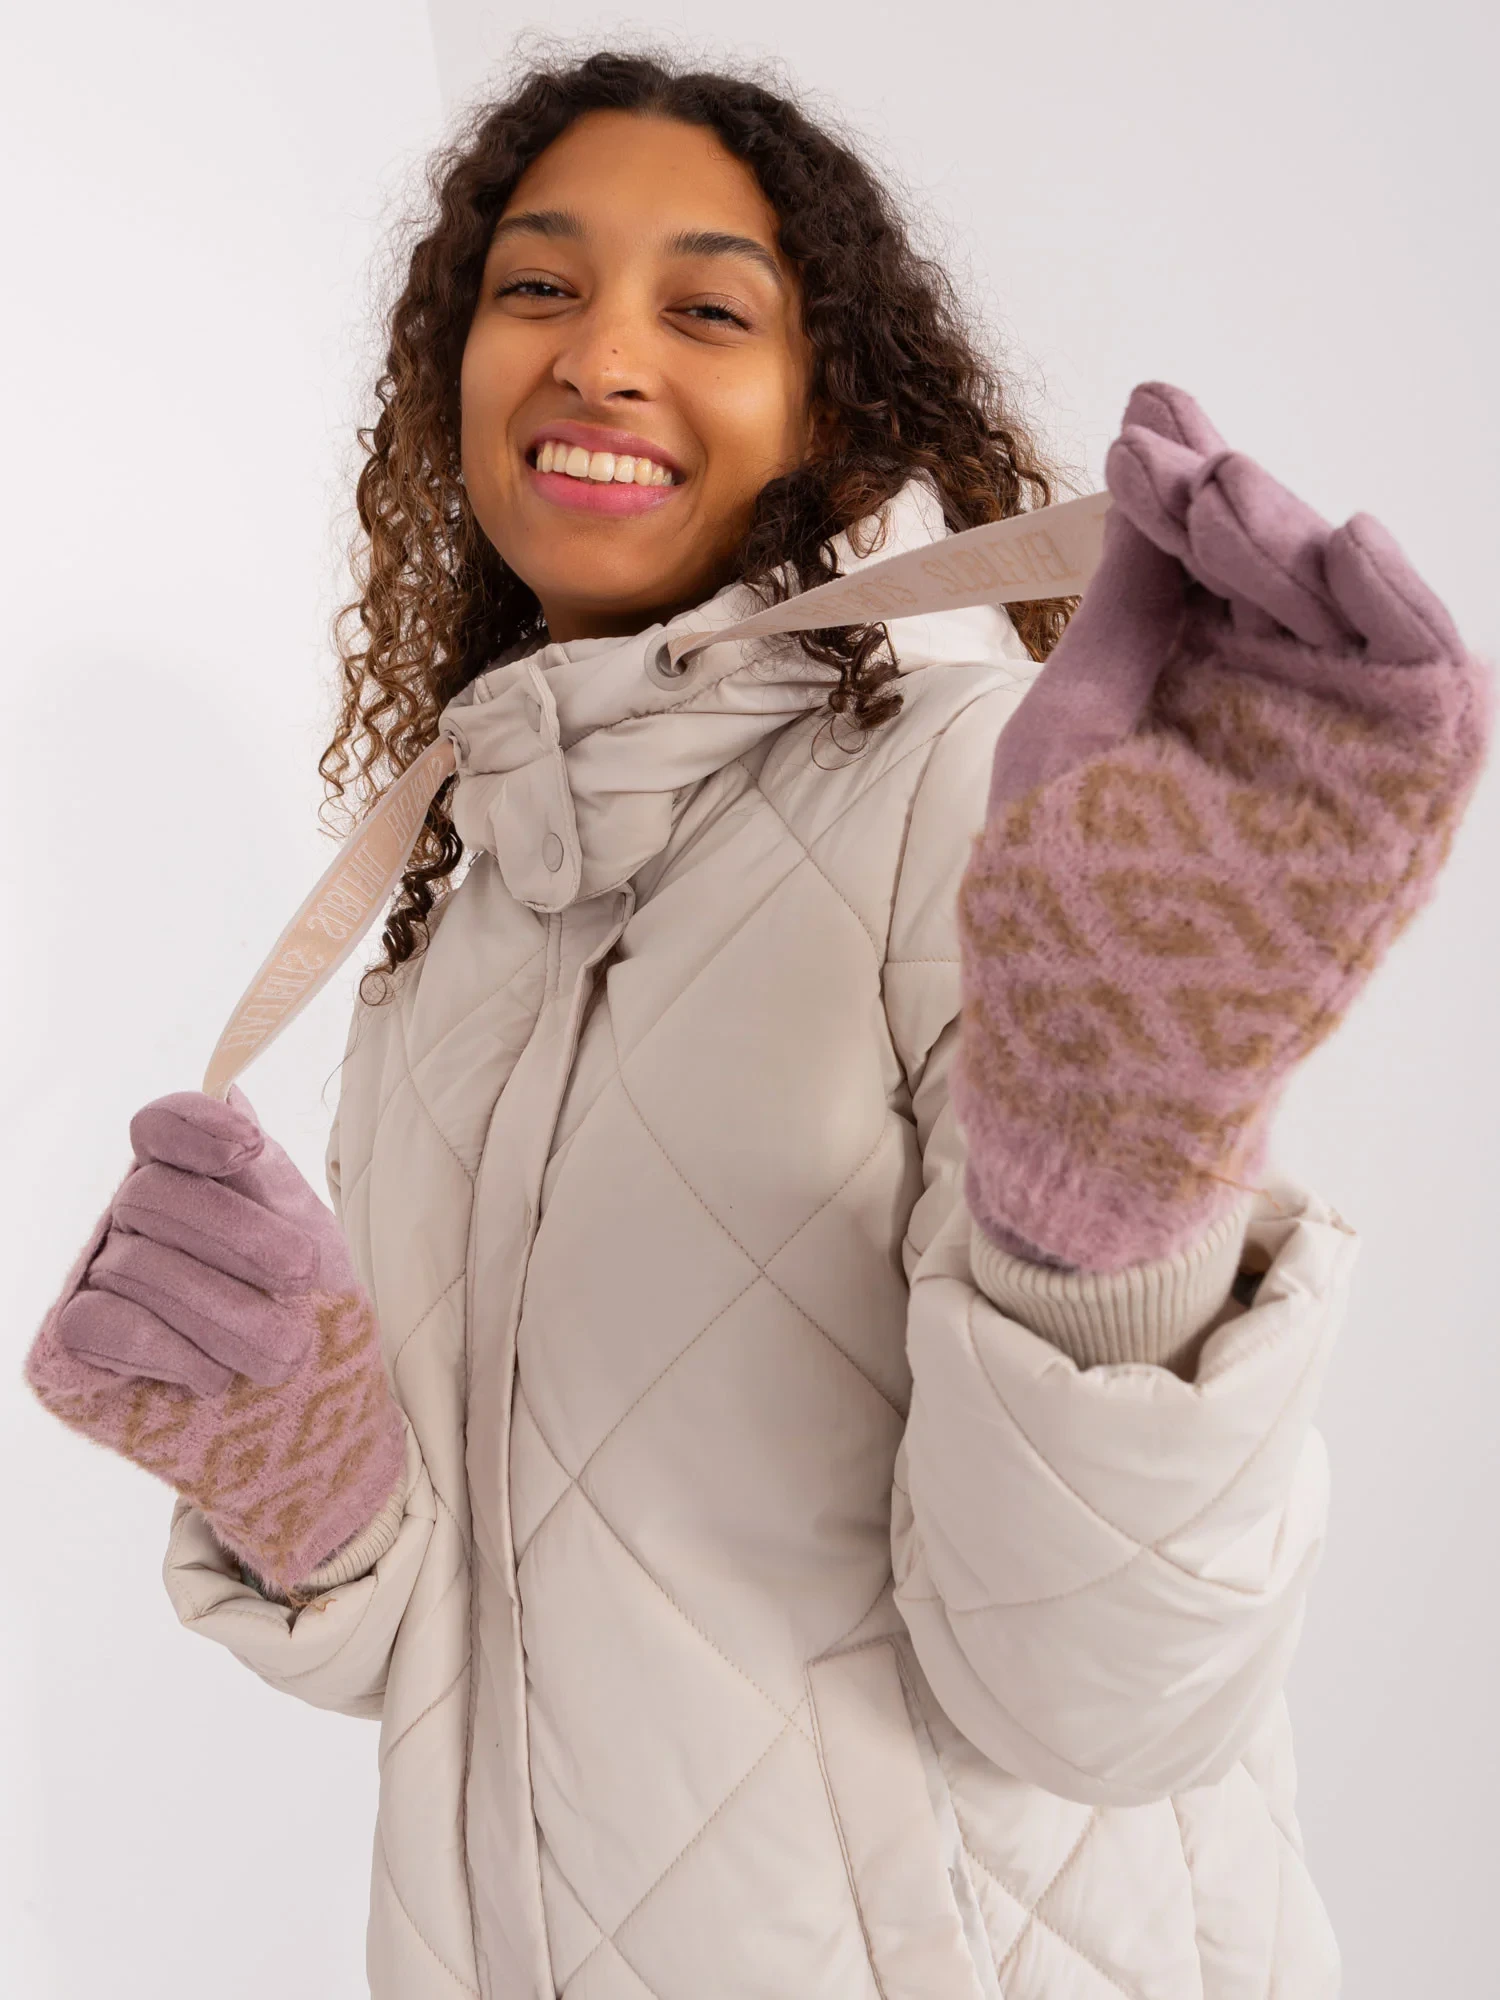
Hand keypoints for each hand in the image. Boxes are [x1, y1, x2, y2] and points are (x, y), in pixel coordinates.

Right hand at [25, 1086, 404, 1595]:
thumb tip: (228, 1088)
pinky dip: (166, 1350)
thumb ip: (263, 1173)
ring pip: (137, 1264)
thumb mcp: (306, 1238)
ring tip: (278, 1353)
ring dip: (224, 1314)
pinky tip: (211, 1378)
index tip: (249, 1152)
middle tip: (298, 1281)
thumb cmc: (311, 1322)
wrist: (312, 1426)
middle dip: (239, 1239)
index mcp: (190, 1179)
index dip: (195, 1128)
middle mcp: (132, 1218)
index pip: (162, 1125)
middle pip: (153, 1192)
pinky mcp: (67, 1349)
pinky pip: (101, 1323)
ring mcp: (95, 1279)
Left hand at [952, 382, 1492, 1271]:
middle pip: (1288, 571)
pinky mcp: (1397, 807)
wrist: (1087, 1067)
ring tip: (1224, 494)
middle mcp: (1286, 703)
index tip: (1139, 429)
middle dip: (1230, 507)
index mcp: (1207, 680)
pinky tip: (1345, 546)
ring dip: (1297, 544)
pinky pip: (1432, 694)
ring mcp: (1346, 753)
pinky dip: (1400, 616)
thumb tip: (1152, 434)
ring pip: (1360, 611)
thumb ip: (1132, 597)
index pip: (1217, 560)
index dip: (1185, 490)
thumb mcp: (1076, 721)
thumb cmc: (1058, 909)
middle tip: (1174, 457)